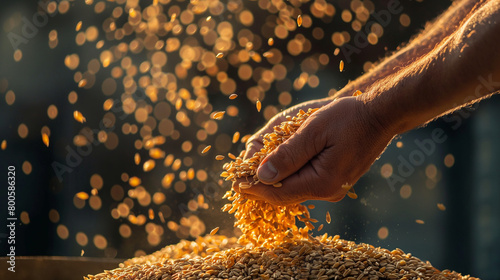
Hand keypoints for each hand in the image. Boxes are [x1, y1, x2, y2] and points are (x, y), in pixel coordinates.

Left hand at [233, 96, 395, 205]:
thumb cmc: (347, 117)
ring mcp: (333, 188)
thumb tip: (262, 175)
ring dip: (272, 181)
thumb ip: (288, 154)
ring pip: (292, 190)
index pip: (279, 192)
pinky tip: (275, 167)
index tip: (235, 181)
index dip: (254, 187)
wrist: (378, 115)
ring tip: (251, 171)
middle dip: (260, 186)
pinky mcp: (334, 181)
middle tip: (238, 178)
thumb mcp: (313, 130)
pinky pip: (303, 184)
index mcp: (323, 182)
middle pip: (284, 195)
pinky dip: (287, 176)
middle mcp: (328, 191)